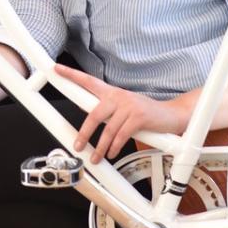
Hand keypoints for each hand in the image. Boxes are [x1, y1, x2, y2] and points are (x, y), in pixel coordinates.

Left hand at [55, 63, 188, 163]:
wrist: (170, 114)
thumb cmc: (144, 113)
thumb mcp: (123, 107)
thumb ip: (106, 109)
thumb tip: (86, 114)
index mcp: (112, 92)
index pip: (88, 80)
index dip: (71, 74)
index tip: (57, 69)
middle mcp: (118, 96)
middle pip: (94, 114)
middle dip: (84, 133)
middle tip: (77, 146)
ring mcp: (129, 106)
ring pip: (108, 129)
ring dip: (101, 147)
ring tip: (96, 157)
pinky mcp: (139, 117)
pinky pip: (121, 135)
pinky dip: (115, 147)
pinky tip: (112, 153)